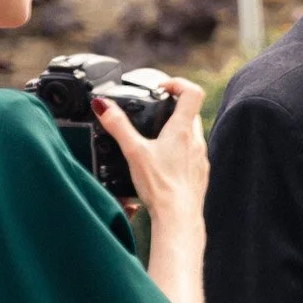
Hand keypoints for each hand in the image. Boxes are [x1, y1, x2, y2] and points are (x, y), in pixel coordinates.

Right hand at [95, 77, 206, 218]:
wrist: (178, 218)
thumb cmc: (160, 187)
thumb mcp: (133, 151)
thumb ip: (118, 126)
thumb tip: (103, 105)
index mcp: (182, 130)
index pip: (192, 92)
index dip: (178, 83)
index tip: (162, 87)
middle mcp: (196, 142)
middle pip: (190, 113)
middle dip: (173, 109)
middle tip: (155, 113)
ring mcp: (200, 159)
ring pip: (192, 135)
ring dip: (176, 132)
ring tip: (155, 140)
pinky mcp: (200, 175)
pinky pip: (192, 156)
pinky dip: (180, 153)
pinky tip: (164, 165)